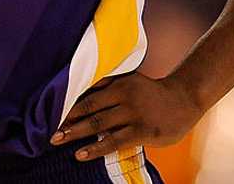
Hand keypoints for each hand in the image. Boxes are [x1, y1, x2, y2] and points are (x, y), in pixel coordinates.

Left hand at [49, 72, 203, 161]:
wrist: (184, 98)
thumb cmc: (151, 91)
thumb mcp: (129, 80)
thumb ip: (108, 85)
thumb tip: (80, 90)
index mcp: (119, 82)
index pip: (87, 93)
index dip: (69, 104)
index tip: (50, 112)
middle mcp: (124, 96)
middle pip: (88, 107)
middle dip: (67, 119)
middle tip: (49, 130)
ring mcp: (133, 114)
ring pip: (98, 124)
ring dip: (76, 133)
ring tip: (58, 140)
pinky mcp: (142, 131)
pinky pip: (114, 141)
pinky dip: (95, 148)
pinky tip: (81, 154)